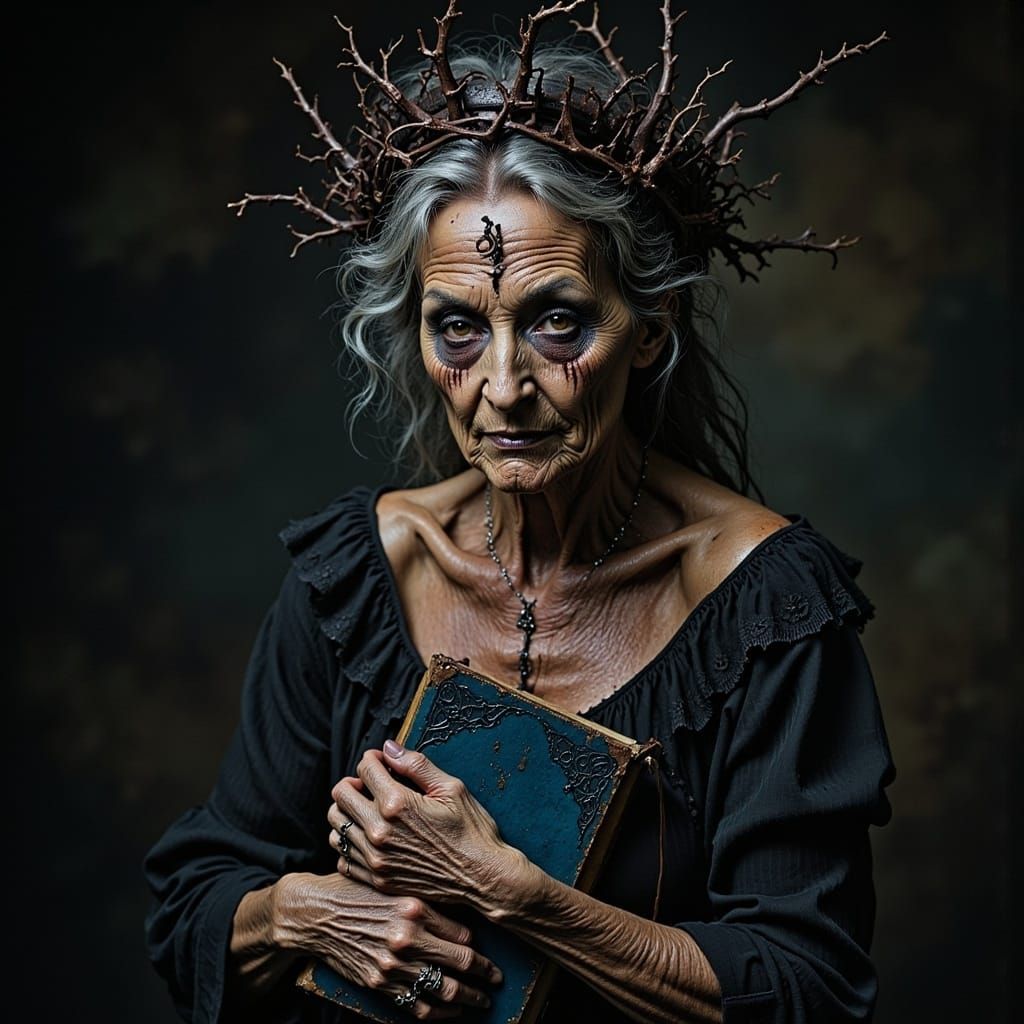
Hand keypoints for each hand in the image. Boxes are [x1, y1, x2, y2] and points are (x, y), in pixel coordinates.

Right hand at [274, 872, 501, 1019]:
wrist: (316, 914)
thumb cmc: (357, 894)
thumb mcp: (396, 888)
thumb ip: (429, 907)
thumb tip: (464, 928)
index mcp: (415, 908)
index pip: (463, 935)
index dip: (482, 950)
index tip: (492, 957)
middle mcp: (407, 938)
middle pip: (460, 964)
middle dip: (484, 976)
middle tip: (497, 981)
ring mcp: (393, 965)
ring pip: (443, 990)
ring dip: (468, 998)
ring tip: (481, 1001)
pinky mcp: (379, 984)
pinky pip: (416, 1006)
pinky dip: (438, 1013)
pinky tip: (450, 1011)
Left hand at [328, 741, 521, 907]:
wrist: (483, 878)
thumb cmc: (472, 830)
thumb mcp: (451, 788)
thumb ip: (416, 765)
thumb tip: (389, 747)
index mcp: (398, 804)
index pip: (365, 768)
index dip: (374, 759)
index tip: (384, 762)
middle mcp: (380, 832)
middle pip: (341, 795)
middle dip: (355, 782)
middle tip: (372, 784)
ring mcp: (376, 859)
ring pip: (337, 825)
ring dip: (349, 812)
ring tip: (369, 810)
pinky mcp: (377, 879)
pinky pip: (343, 857)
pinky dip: (350, 843)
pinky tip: (369, 837)